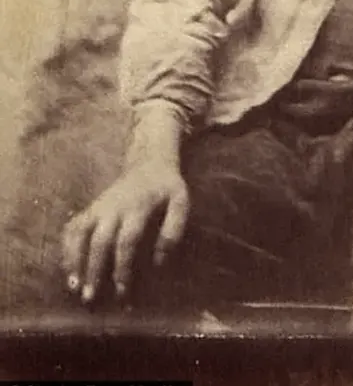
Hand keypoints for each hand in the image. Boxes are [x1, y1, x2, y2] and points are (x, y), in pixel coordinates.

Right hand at [61, 162, 188, 304]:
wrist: (149, 161)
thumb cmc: (166, 186)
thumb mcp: (181, 201)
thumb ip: (173, 230)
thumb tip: (159, 262)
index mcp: (138, 207)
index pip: (126, 241)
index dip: (122, 267)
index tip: (121, 290)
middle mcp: (114, 207)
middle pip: (99, 240)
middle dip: (93, 269)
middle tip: (90, 297)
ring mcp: (99, 206)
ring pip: (79, 232)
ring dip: (73, 259)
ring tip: (72, 286)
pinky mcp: (91, 207)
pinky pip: (73, 226)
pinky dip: (66, 247)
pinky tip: (66, 268)